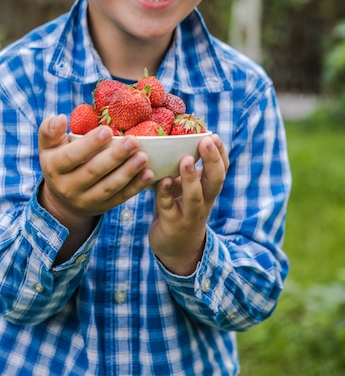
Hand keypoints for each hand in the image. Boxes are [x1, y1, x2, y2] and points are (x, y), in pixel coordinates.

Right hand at [38, 115, 153, 224]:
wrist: (63, 199)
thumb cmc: (59, 160)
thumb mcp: (48, 146)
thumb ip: (49, 130)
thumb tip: (59, 118)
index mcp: (55, 168)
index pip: (71, 156)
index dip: (89, 144)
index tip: (107, 130)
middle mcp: (69, 187)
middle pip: (92, 172)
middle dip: (114, 157)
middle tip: (133, 141)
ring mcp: (86, 200)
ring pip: (108, 187)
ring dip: (128, 172)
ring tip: (143, 157)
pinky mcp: (102, 207)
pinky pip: (120, 197)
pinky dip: (136, 187)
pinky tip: (148, 174)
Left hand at [149, 134, 228, 275]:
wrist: (176, 250)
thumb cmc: (180, 209)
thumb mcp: (187, 189)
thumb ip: (186, 170)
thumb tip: (178, 138)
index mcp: (208, 190)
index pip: (221, 170)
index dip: (221, 154)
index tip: (214, 136)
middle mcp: (203, 202)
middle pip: (215, 181)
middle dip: (212, 160)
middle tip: (206, 141)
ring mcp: (189, 214)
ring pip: (194, 196)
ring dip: (191, 177)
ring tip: (185, 160)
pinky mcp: (172, 224)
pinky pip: (169, 207)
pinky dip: (166, 194)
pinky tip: (162, 181)